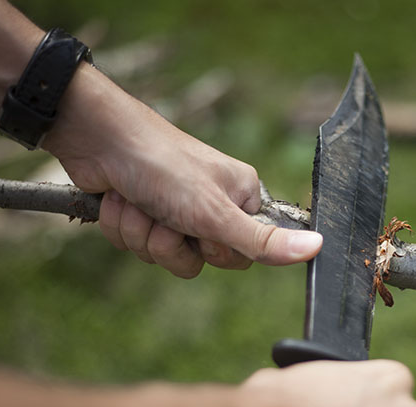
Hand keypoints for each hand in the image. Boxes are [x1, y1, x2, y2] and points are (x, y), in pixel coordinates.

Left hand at [44, 64, 321, 277]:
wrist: (97, 137)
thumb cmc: (163, 164)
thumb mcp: (216, 212)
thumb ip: (263, 240)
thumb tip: (319, 247)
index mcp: (240, 198)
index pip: (241, 255)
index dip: (214, 250)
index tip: (201, 227)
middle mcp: (211, 204)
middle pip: (198, 260)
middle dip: (170, 242)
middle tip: (164, 213)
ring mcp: (174, 209)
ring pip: (161, 254)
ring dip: (141, 232)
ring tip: (137, 201)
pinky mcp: (140, 212)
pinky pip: (134, 244)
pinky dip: (121, 225)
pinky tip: (118, 200)